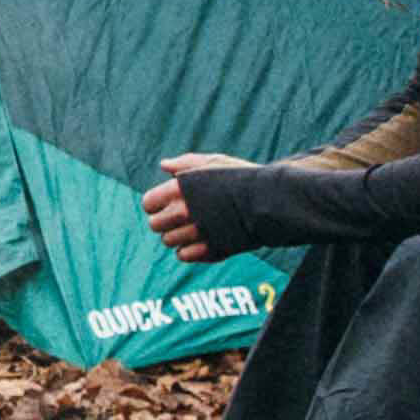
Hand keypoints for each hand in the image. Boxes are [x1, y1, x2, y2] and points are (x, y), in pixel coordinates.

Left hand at [142, 154, 260, 260]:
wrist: (271, 201)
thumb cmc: (242, 178)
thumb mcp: (214, 163)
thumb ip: (186, 164)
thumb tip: (164, 166)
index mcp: (180, 189)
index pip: (148, 204)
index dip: (155, 205)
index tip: (166, 204)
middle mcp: (184, 212)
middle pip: (155, 226)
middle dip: (164, 222)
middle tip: (180, 218)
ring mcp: (197, 233)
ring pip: (168, 242)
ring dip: (177, 236)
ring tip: (195, 228)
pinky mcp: (211, 250)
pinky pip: (184, 256)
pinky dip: (189, 250)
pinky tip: (201, 241)